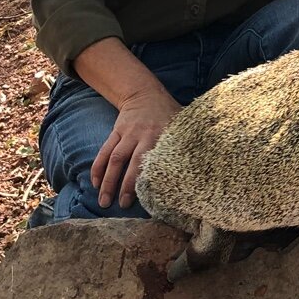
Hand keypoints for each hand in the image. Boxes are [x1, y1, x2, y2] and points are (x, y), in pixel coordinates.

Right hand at [91, 87, 179, 209]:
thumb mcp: (180, 123)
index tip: (151, 197)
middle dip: (127, 185)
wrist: (144, 93)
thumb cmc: (167, 113)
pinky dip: (98, 168)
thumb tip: (204, 162)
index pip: (157, 160)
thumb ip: (187, 141)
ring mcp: (127, 133)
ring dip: (108, 181)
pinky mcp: (115, 132)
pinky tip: (95, 183)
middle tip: (123, 206)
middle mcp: (143, 134)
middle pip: (133, 162)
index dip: (153, 178)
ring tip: (104, 201)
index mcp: (162, 135)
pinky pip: (104, 151)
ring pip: (115, 159)